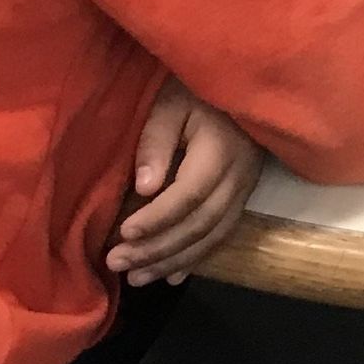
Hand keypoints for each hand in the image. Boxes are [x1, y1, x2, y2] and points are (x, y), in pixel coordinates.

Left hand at [107, 80, 264, 288]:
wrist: (246, 85)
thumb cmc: (198, 91)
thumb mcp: (172, 103)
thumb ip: (157, 141)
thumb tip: (145, 189)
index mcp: (220, 151)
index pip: (188, 194)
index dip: (156, 218)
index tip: (123, 233)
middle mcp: (238, 177)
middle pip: (199, 224)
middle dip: (157, 249)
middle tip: (117, 263)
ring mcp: (245, 189)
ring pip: (211, 236)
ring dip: (172, 261)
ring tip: (136, 278)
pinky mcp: (245, 196)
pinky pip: (222, 235)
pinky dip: (196, 258)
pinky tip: (172, 276)